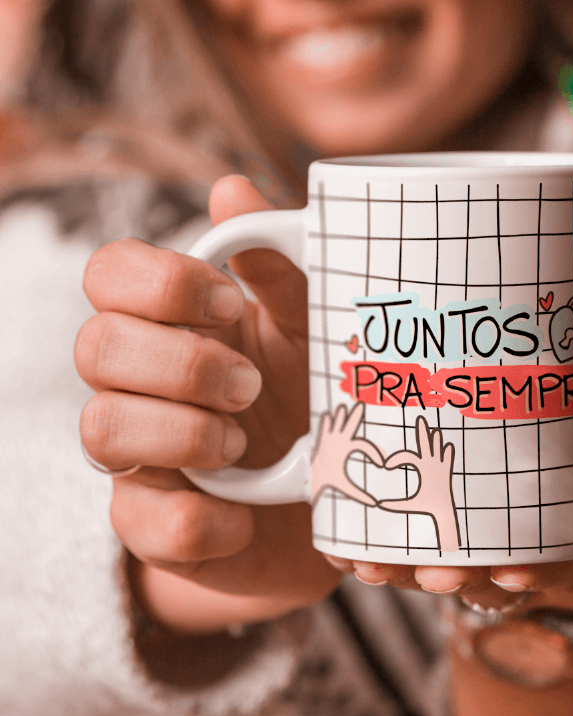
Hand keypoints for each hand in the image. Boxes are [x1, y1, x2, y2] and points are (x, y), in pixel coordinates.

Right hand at [75, 175, 339, 634]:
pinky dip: (202, 519)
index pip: (111, 274)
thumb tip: (233, 188)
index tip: (232, 304)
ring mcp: (141, 458)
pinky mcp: (154, 528)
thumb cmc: (314, 397)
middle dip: (180, 362)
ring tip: (244, 441)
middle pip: (94, 347)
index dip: (159, 280)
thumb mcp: (311, 328)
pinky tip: (247, 515)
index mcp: (174, 323)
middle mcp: (140, 386)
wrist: (334, 501)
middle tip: (251, 385)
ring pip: (101, 431)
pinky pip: (141, 524)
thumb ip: (281, 266)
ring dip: (183, 432)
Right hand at [311, 402, 383, 506]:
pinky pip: (319, 431)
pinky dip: (324, 424)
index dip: (375, 452)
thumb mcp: (342, 488)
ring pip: (334, 425)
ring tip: (345, 406)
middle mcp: (336, 443)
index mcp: (344, 451)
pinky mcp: (311, 443)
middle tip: (363, 404)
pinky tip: (328, 415)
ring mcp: (324, 441)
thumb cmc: (318, 484)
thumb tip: (374, 503)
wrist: (292, 484)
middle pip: (349, 427)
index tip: (384, 463)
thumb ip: (358, 494)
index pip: (363, 446)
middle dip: (356, 417)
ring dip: (339, 417)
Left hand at [323, 424, 572, 715]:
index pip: (549, 571)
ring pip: (437, 569)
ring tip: (374, 564)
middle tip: (435, 571)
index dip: (532, 576)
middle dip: (456, 577)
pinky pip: (404, 548)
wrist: (572, 466)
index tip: (513, 572)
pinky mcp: (438, 529)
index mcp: (568, 551)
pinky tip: (343, 550)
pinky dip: (373, 552)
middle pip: (482, 578)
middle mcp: (518, 560)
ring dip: (403, 571)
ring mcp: (477, 550)